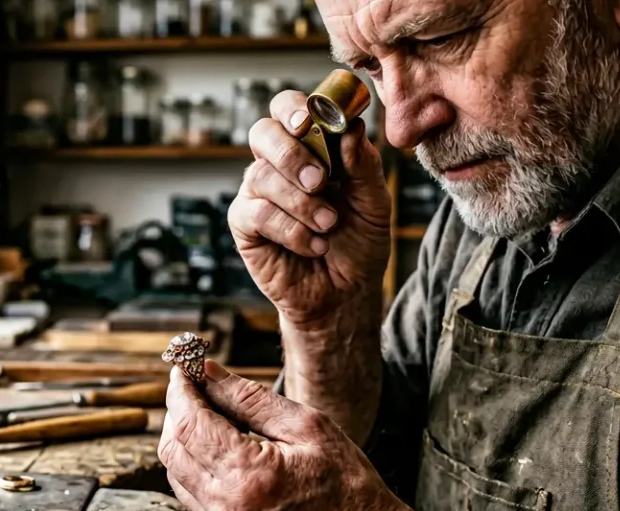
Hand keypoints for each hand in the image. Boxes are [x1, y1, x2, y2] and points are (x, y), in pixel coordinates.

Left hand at [158, 362, 407, 510]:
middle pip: (172, 449)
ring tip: (210, 419)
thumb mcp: (307, 426)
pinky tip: (219, 456)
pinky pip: (191, 501)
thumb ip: (249, 398)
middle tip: (195, 390)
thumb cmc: (348, 485)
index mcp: (248, 476)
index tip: (183, 369)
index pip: (190, 423)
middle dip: (177, 413)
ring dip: (184, 442)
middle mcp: (226, 510)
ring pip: (176, 475)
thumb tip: (207, 372)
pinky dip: (195, 472)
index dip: (181, 391)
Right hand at [229, 90, 392, 326]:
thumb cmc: (358, 243)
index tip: (310, 122)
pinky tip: (312, 244)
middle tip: (320, 180)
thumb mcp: (374, 202)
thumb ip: (364, 166)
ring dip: (301, 203)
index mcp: (309, 148)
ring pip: (262, 176)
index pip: (288, 109)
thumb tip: (350, 130)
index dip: (293, 108)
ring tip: (328, 225)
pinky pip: (257, 213)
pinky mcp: (244, 225)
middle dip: (291, 153)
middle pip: (262, 133)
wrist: (345, 293)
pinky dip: (290, 230)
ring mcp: (257, 194)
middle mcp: (277, 165)